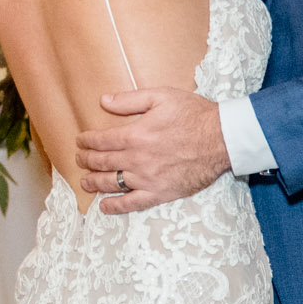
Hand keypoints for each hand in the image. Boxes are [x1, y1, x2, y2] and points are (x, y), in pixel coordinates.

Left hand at [75, 87, 227, 213]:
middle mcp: (136, 159)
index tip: (81, 141)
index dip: (87, 141)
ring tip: (84, 182)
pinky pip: (132, 203)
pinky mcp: (159, 193)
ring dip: (93, 183)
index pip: (101, 141)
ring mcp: (147, 179)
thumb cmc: (194, 115)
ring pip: (111, 183)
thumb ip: (130, 100)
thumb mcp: (161, 96)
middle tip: (79, 160)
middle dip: (86, 161)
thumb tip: (104, 101)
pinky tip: (104, 206)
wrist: (222, 139)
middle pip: (102, 163)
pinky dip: (116, 207)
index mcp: (135, 135)